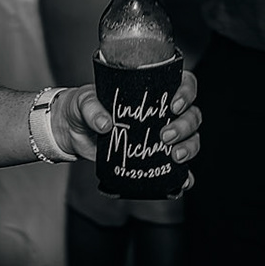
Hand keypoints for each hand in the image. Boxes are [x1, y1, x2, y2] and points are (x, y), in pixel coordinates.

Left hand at [53, 70, 202, 163]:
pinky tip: (182, 182)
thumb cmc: (82, 108)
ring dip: (188, 147)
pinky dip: (184, 176)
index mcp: (151, 90)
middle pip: (191, 115)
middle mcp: (162, 112)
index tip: (174, 104)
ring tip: (174, 156)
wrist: (73, 133)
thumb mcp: (83, 102)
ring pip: (191, 139)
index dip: (186, 92)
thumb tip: (105, 124)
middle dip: (185, 126)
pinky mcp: (155, 159)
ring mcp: (161, 136)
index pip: (183, 84)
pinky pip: (179, 169)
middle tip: (165, 136)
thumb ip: (92, 108)